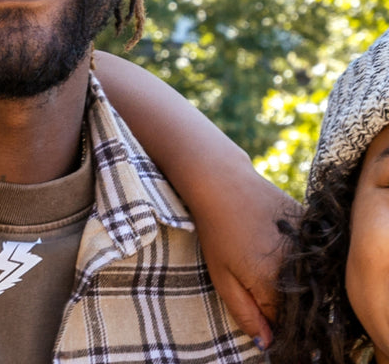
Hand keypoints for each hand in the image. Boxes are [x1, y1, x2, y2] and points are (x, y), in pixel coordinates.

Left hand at [192, 169, 299, 348]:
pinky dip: (294, 254)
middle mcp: (296, 266)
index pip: (281, 322)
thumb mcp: (221, 277)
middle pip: (295, 300)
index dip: (267, 316)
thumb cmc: (215, 229)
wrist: (221, 180)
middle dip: (277, 297)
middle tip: (250, 269)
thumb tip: (267, 344)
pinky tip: (268, 234)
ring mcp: (305, 243)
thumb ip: (245, 314)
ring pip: (303, 277)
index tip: (252, 299)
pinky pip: (307, 253)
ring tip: (257, 248)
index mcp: (272, 283)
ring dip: (287, 274)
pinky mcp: (308, 224)